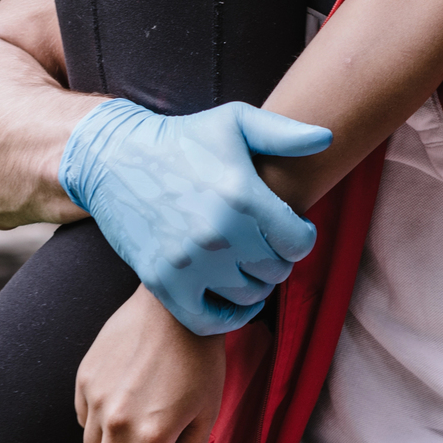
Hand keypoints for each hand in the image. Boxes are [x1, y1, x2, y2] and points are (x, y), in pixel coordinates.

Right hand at [58, 99, 331, 333]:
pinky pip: (210, 321)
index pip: (299, 242)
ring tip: (247, 262)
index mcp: (242, 195)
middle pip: (277, 270)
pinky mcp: (163, 282)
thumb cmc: (183, 137)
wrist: (114, 158)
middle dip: (277, 257)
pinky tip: (236, 299)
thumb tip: (327, 138)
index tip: (288, 227)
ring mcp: (189, 263)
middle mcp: (219, 235)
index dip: (300, 235)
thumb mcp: (235, 121)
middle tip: (263, 242)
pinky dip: (230, 317)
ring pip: (248, 295)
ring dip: (255, 283)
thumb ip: (284, 133)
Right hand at [75, 288, 225, 442]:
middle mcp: (117, 422)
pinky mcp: (85, 378)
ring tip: (136, 422)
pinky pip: (84, 419)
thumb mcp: (208, 413)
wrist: (175, 306)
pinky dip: (99, 420)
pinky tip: (123, 398)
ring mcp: (96, 399)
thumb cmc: (200, 360)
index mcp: (152, 435)